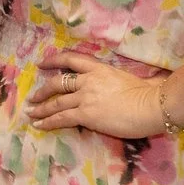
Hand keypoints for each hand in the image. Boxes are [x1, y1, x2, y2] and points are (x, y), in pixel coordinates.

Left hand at [26, 50, 166, 136]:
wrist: (152, 106)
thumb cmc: (151, 93)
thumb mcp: (135, 78)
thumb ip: (130, 78)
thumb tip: (152, 78)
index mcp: (100, 68)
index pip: (72, 59)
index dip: (54, 60)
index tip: (42, 63)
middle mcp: (88, 80)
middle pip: (58, 83)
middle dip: (44, 91)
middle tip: (33, 96)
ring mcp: (85, 97)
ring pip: (56, 102)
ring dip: (41, 108)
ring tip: (31, 113)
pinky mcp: (85, 114)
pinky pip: (61, 118)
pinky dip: (47, 122)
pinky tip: (39, 125)